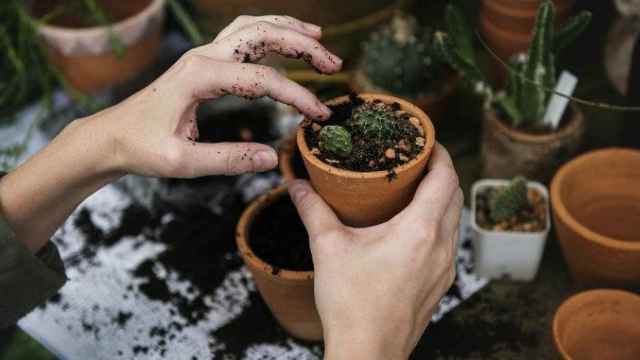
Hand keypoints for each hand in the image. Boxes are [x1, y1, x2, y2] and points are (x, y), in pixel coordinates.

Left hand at [0, 15, 340, 251]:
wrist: (111, 136)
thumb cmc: (141, 148)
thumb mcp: (182, 163)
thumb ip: (228, 160)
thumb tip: (272, 158)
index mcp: (199, 77)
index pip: (262, 80)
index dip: (296, 95)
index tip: (320, 115)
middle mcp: (203, 56)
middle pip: (262, 35)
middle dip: (302, 45)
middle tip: (334, 64)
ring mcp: (203, 55)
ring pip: (253, 27)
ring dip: (288, 30)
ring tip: (320, 39)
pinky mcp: (204, 61)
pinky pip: (242, 35)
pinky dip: (269, 32)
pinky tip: (286, 38)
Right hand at [289, 144, 462, 359]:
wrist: (367, 352)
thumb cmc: (351, 303)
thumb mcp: (328, 248)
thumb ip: (312, 210)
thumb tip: (296, 184)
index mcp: (420, 230)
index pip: (446, 177)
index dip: (440, 153)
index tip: (425, 141)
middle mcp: (441, 247)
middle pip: (455, 195)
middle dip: (441, 172)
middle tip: (415, 161)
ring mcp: (445, 268)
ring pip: (455, 219)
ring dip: (441, 199)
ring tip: (414, 190)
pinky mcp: (441, 284)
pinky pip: (449, 242)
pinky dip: (439, 224)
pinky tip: (413, 228)